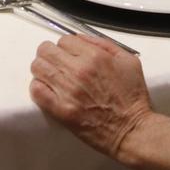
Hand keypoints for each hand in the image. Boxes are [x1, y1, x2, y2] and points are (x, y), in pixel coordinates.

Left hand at [28, 34, 153, 160]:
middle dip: (50, 55)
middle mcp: (78, 70)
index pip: (64, 39)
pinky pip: (36, 90)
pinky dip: (38, 88)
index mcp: (95, 56)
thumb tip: (82, 39)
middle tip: (56, 64)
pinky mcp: (61, 109)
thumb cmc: (133, 98)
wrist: (133, 130)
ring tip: (51, 78)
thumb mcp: (128, 61)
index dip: (66, 47)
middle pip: (46, 50)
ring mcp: (68, 90)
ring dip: (43, 70)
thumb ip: (105, 45)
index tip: (68, 55)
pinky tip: (48, 91)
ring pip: (38, 67)